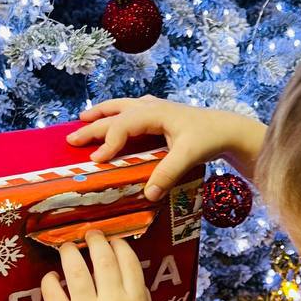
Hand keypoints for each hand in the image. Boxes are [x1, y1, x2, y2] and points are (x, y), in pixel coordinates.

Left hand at [42, 236, 153, 300]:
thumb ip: (142, 294)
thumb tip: (128, 267)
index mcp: (135, 300)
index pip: (127, 259)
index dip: (118, 244)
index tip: (111, 240)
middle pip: (102, 257)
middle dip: (94, 240)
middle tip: (88, 235)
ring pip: (75, 268)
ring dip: (70, 252)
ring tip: (67, 248)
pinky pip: (52, 291)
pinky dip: (51, 279)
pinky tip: (53, 277)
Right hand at [67, 96, 265, 199]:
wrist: (228, 129)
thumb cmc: (209, 138)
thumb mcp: (188, 156)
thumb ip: (168, 173)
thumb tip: (148, 194)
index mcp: (155, 113)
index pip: (123, 126)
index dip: (108, 143)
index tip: (96, 161)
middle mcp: (151, 107)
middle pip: (116, 114)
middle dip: (93, 127)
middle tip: (72, 140)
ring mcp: (155, 107)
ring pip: (122, 106)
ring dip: (102, 113)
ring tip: (83, 118)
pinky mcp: (161, 113)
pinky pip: (131, 109)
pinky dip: (118, 112)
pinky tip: (114, 116)